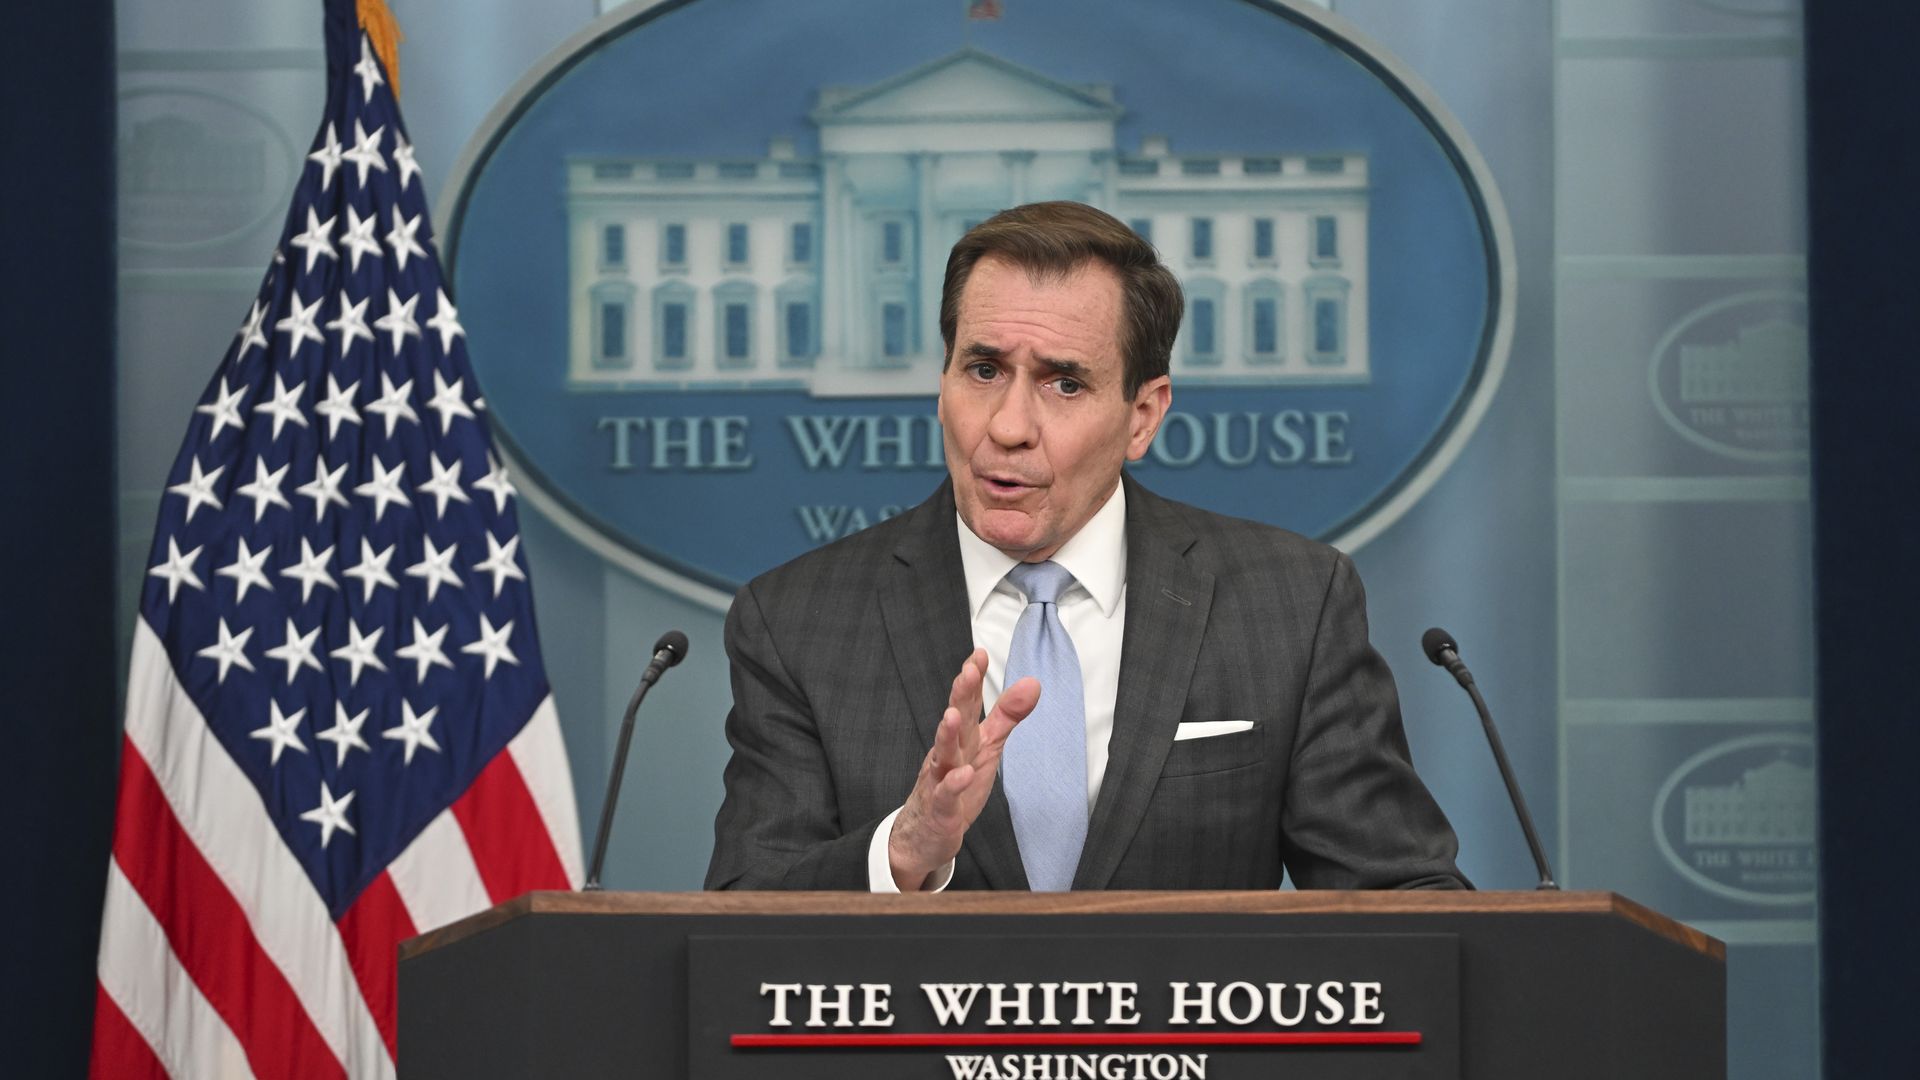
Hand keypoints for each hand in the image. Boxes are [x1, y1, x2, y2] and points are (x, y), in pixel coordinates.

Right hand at [887, 647, 1039, 889]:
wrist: (926, 832)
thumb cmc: (957, 783)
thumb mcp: (987, 747)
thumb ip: (1007, 716)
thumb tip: (1032, 682)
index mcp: (962, 737)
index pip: (966, 703)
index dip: (972, 679)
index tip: (979, 653)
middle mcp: (949, 753)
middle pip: (954, 721)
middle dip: (959, 696)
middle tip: (966, 672)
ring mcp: (940, 779)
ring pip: (943, 754)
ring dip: (947, 735)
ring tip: (952, 715)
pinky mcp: (941, 808)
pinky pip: (946, 795)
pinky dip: (954, 784)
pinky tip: (965, 773)